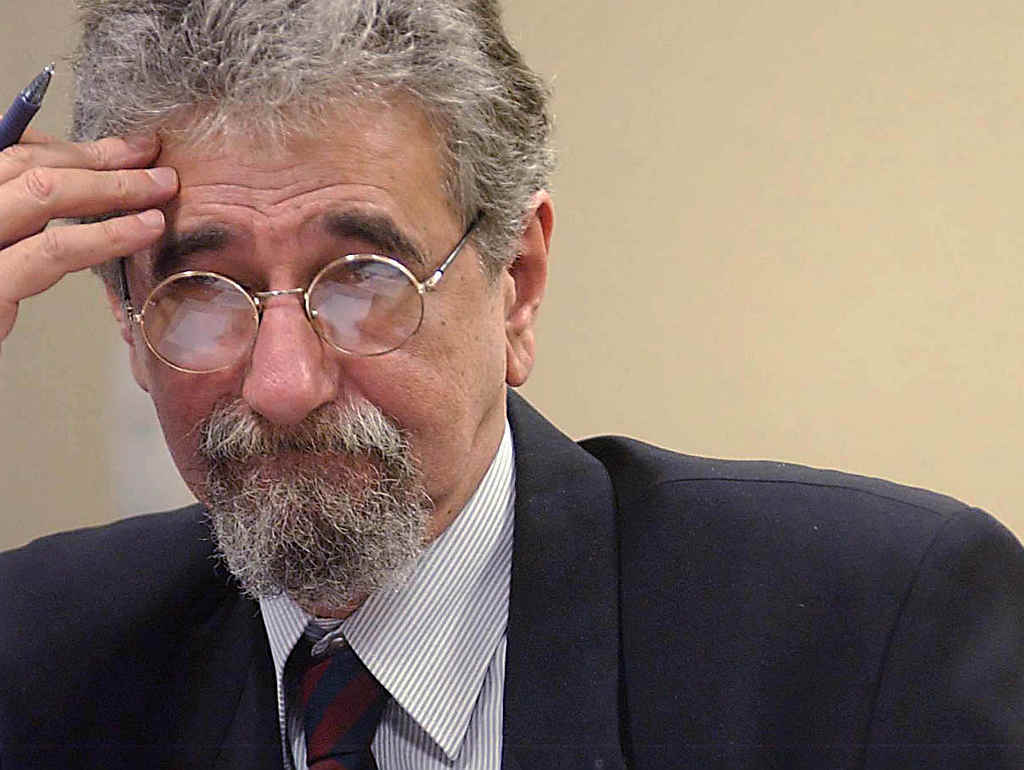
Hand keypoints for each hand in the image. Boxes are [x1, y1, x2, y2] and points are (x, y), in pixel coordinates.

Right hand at [0, 130, 177, 352]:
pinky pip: (52, 252)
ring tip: (161, 189)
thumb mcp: (2, 250)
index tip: (125, 150)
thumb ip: (22, 218)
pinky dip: (105, 235)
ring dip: (113, 186)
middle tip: (152, 160)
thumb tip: (79, 187)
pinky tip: (143, 230)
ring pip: (44, 194)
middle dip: (99, 159)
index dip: (73, 148)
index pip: (14, 153)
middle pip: (28, 165)